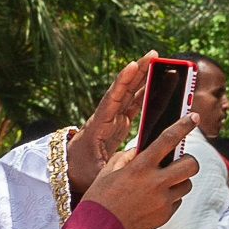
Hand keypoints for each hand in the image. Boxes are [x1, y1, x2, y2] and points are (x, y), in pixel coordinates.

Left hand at [67, 52, 154, 195]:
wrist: (70, 169)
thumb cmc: (80, 171)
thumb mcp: (95, 174)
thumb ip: (112, 170)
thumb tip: (133, 166)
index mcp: (99, 125)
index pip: (112, 99)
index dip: (122, 83)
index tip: (132, 65)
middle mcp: (106, 116)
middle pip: (124, 89)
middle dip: (138, 71)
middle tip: (154, 55)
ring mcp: (113, 117)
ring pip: (130, 93)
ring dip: (144, 77)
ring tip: (158, 61)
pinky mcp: (119, 122)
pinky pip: (134, 103)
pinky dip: (145, 92)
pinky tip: (158, 83)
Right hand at [79, 111, 197, 228]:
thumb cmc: (99, 199)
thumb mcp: (108, 171)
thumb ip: (126, 156)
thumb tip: (139, 150)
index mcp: (140, 167)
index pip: (168, 140)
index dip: (184, 125)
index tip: (193, 117)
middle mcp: (155, 183)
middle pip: (191, 165)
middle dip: (189, 160)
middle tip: (179, 161)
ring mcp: (162, 201)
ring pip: (187, 185)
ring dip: (179, 180)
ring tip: (162, 183)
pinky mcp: (164, 216)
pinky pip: (177, 201)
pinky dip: (170, 197)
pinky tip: (153, 199)